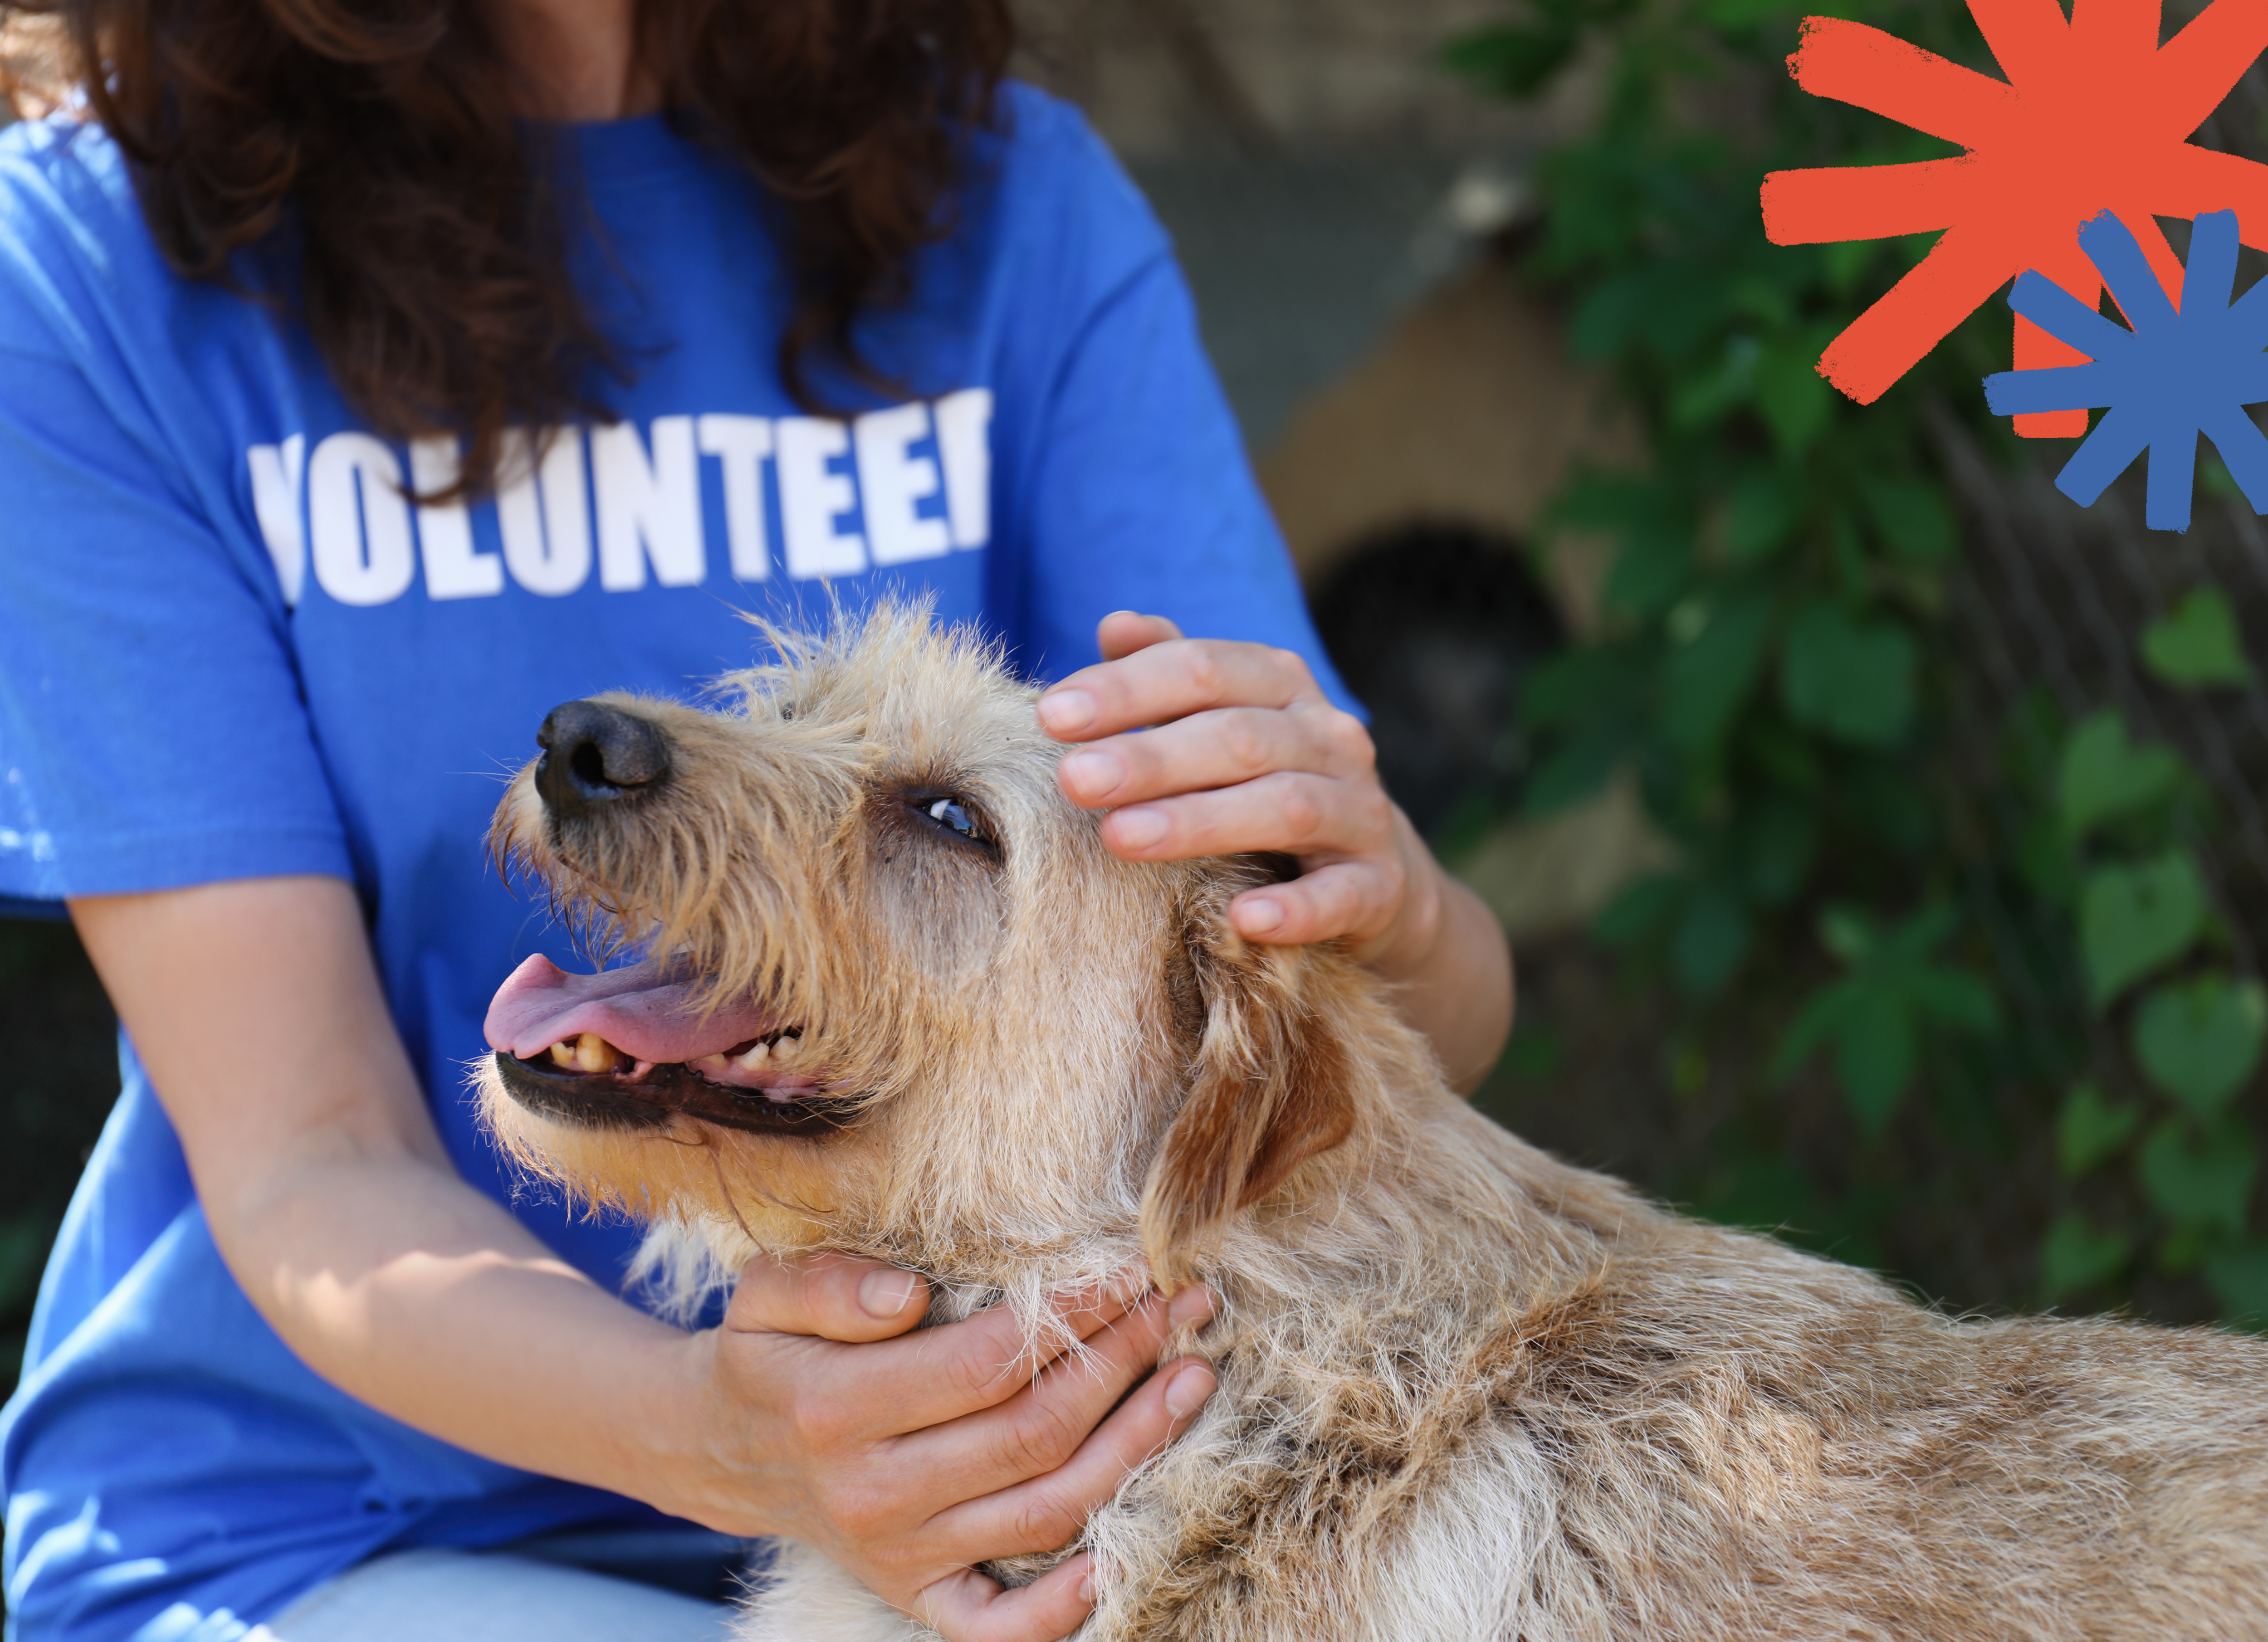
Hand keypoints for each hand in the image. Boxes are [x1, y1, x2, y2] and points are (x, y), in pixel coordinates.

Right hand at [674, 1251, 1217, 1641]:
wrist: (725, 1449)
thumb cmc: (768, 1351)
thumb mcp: (767, 1292)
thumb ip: (831, 1283)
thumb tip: (906, 1294)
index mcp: (836, 1408)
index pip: (987, 1361)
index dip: (1071, 1314)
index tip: (1132, 1268)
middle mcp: (872, 1492)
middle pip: (1032, 1432)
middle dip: (1124, 1363)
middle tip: (1186, 1307)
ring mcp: (899, 1555)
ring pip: (1044, 1510)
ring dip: (1133, 1448)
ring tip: (1193, 1381)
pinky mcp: (916, 1595)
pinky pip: (998, 1626)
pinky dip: (1062, 1607)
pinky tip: (1122, 1557)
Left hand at [1037, 612, 1438, 968]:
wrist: (1377, 874)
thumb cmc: (1265, 786)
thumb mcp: (1222, 722)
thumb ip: (1171, 675)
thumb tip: (1115, 625)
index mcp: (1282, 686)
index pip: (1203, 670)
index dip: (1127, 689)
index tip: (1051, 715)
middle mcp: (1329, 738)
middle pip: (1237, 737)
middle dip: (1150, 757)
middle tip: (1073, 779)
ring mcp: (1361, 812)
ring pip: (1285, 806)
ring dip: (1199, 821)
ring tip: (1120, 839)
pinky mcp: (1380, 886)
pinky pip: (1341, 895)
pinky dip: (1295, 908)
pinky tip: (1243, 918)